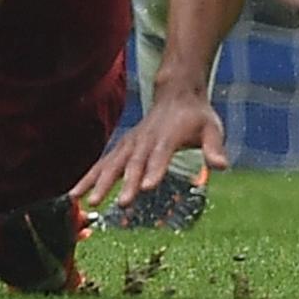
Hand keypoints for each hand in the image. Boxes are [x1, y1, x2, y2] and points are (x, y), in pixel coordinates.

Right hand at [72, 84, 227, 211]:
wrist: (177, 94)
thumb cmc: (196, 116)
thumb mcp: (212, 128)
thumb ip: (215, 147)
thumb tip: (222, 166)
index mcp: (168, 136)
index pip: (160, 155)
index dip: (154, 170)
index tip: (145, 188)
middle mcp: (145, 139)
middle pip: (134, 163)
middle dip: (126, 183)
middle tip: (121, 204)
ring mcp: (131, 142)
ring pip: (112, 162)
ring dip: (98, 181)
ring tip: (85, 200)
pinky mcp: (122, 147)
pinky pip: (103, 162)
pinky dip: (89, 176)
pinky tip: (76, 194)